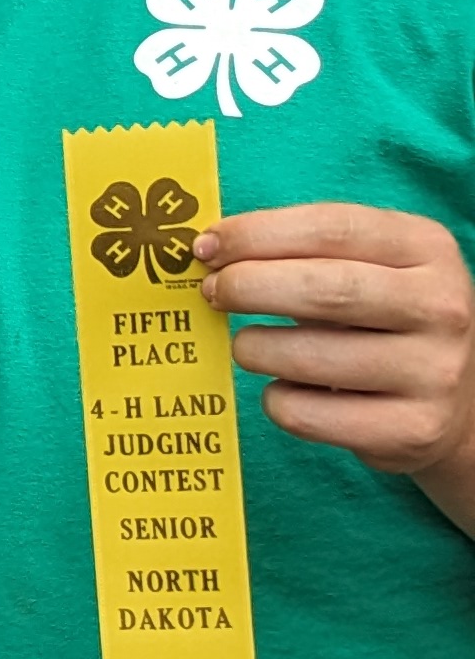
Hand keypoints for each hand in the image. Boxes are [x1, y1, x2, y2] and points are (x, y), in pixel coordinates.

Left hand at [198, 202, 474, 505]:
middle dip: (248, 287)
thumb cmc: (383, 318)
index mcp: (427, 248)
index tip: (207, 247)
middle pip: (324, 289)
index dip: (258, 234)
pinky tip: (285, 389)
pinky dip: (276, 399)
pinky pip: (308, 414)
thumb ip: (301, 253)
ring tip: (247, 345)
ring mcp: (433, 372)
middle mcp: (441, 307)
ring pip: (308, 357)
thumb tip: (209, 252)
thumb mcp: (367, 268)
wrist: (454, 399)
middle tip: (212, 292)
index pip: (332, 229)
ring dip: (254, 348)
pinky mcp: (411, 429)